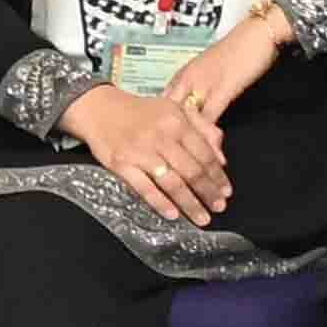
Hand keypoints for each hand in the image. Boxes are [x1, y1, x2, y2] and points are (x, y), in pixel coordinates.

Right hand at [64, 79, 229, 224]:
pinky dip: (160, 203)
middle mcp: (161, 137)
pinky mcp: (122, 165)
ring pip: (171, 182)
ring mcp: (140, 152)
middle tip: (219, 207)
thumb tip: (221, 158)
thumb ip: (203, 129)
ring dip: (189, 203)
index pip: (204, 153)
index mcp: (177, 122)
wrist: (100, 109)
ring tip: (201, 217)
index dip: (217, 175)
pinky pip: (144, 188)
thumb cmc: (141, 112)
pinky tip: (173, 214)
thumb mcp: (175, 110)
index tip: (226, 191)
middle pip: (191, 170)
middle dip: (207, 192)